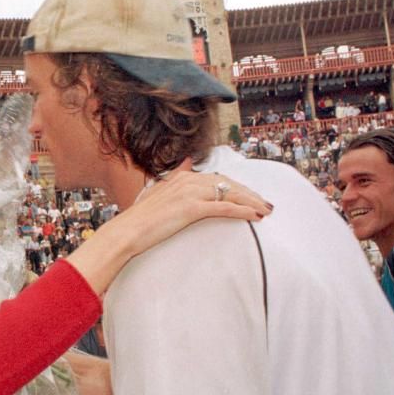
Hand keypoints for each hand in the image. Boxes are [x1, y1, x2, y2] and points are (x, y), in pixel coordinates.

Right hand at [108, 168, 271, 258]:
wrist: (127, 232)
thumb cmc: (140, 219)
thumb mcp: (157, 192)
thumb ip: (173, 177)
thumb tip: (186, 162)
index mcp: (181, 177)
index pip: (217, 178)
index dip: (237, 187)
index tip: (251, 196)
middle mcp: (187, 180)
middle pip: (228, 184)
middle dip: (250, 194)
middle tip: (266, 204)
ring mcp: (189, 193)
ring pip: (229, 194)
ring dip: (251, 202)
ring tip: (266, 211)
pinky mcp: (191, 208)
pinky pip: (223, 208)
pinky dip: (242, 211)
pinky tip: (254, 217)